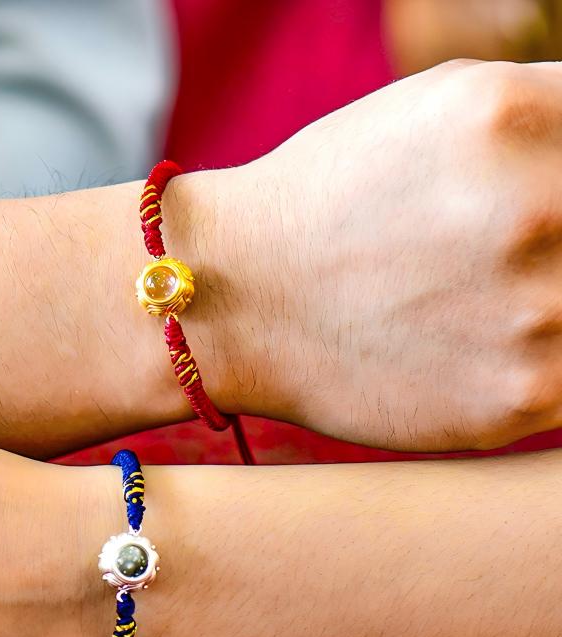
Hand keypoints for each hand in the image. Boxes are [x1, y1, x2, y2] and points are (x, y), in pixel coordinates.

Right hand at [237, 59, 561, 450]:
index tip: (547, 217)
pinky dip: (539, 360)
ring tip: (477, 302)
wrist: (238, 298)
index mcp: (519, 120)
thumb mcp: (442, 105)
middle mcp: (537, 215)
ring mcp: (534, 316)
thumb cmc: (331, 200)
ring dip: (551, 305)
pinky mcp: (520, 398)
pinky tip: (477, 346)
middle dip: (559, 249)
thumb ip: (552, 115)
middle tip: (496, 258)